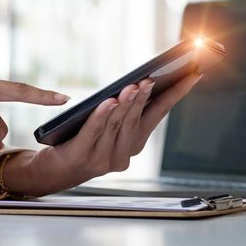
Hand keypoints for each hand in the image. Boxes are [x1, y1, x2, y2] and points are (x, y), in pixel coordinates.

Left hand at [0, 74, 201, 195]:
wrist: (54, 170)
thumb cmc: (82, 141)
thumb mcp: (108, 125)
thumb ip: (124, 110)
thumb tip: (142, 82)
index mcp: (134, 144)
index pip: (159, 115)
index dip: (176, 95)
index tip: (192, 75)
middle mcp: (123, 155)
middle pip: (136, 120)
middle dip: (145, 97)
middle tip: (152, 78)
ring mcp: (103, 159)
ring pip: (117, 125)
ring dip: (126, 104)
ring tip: (133, 85)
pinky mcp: (81, 156)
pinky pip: (93, 132)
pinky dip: (101, 115)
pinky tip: (109, 101)